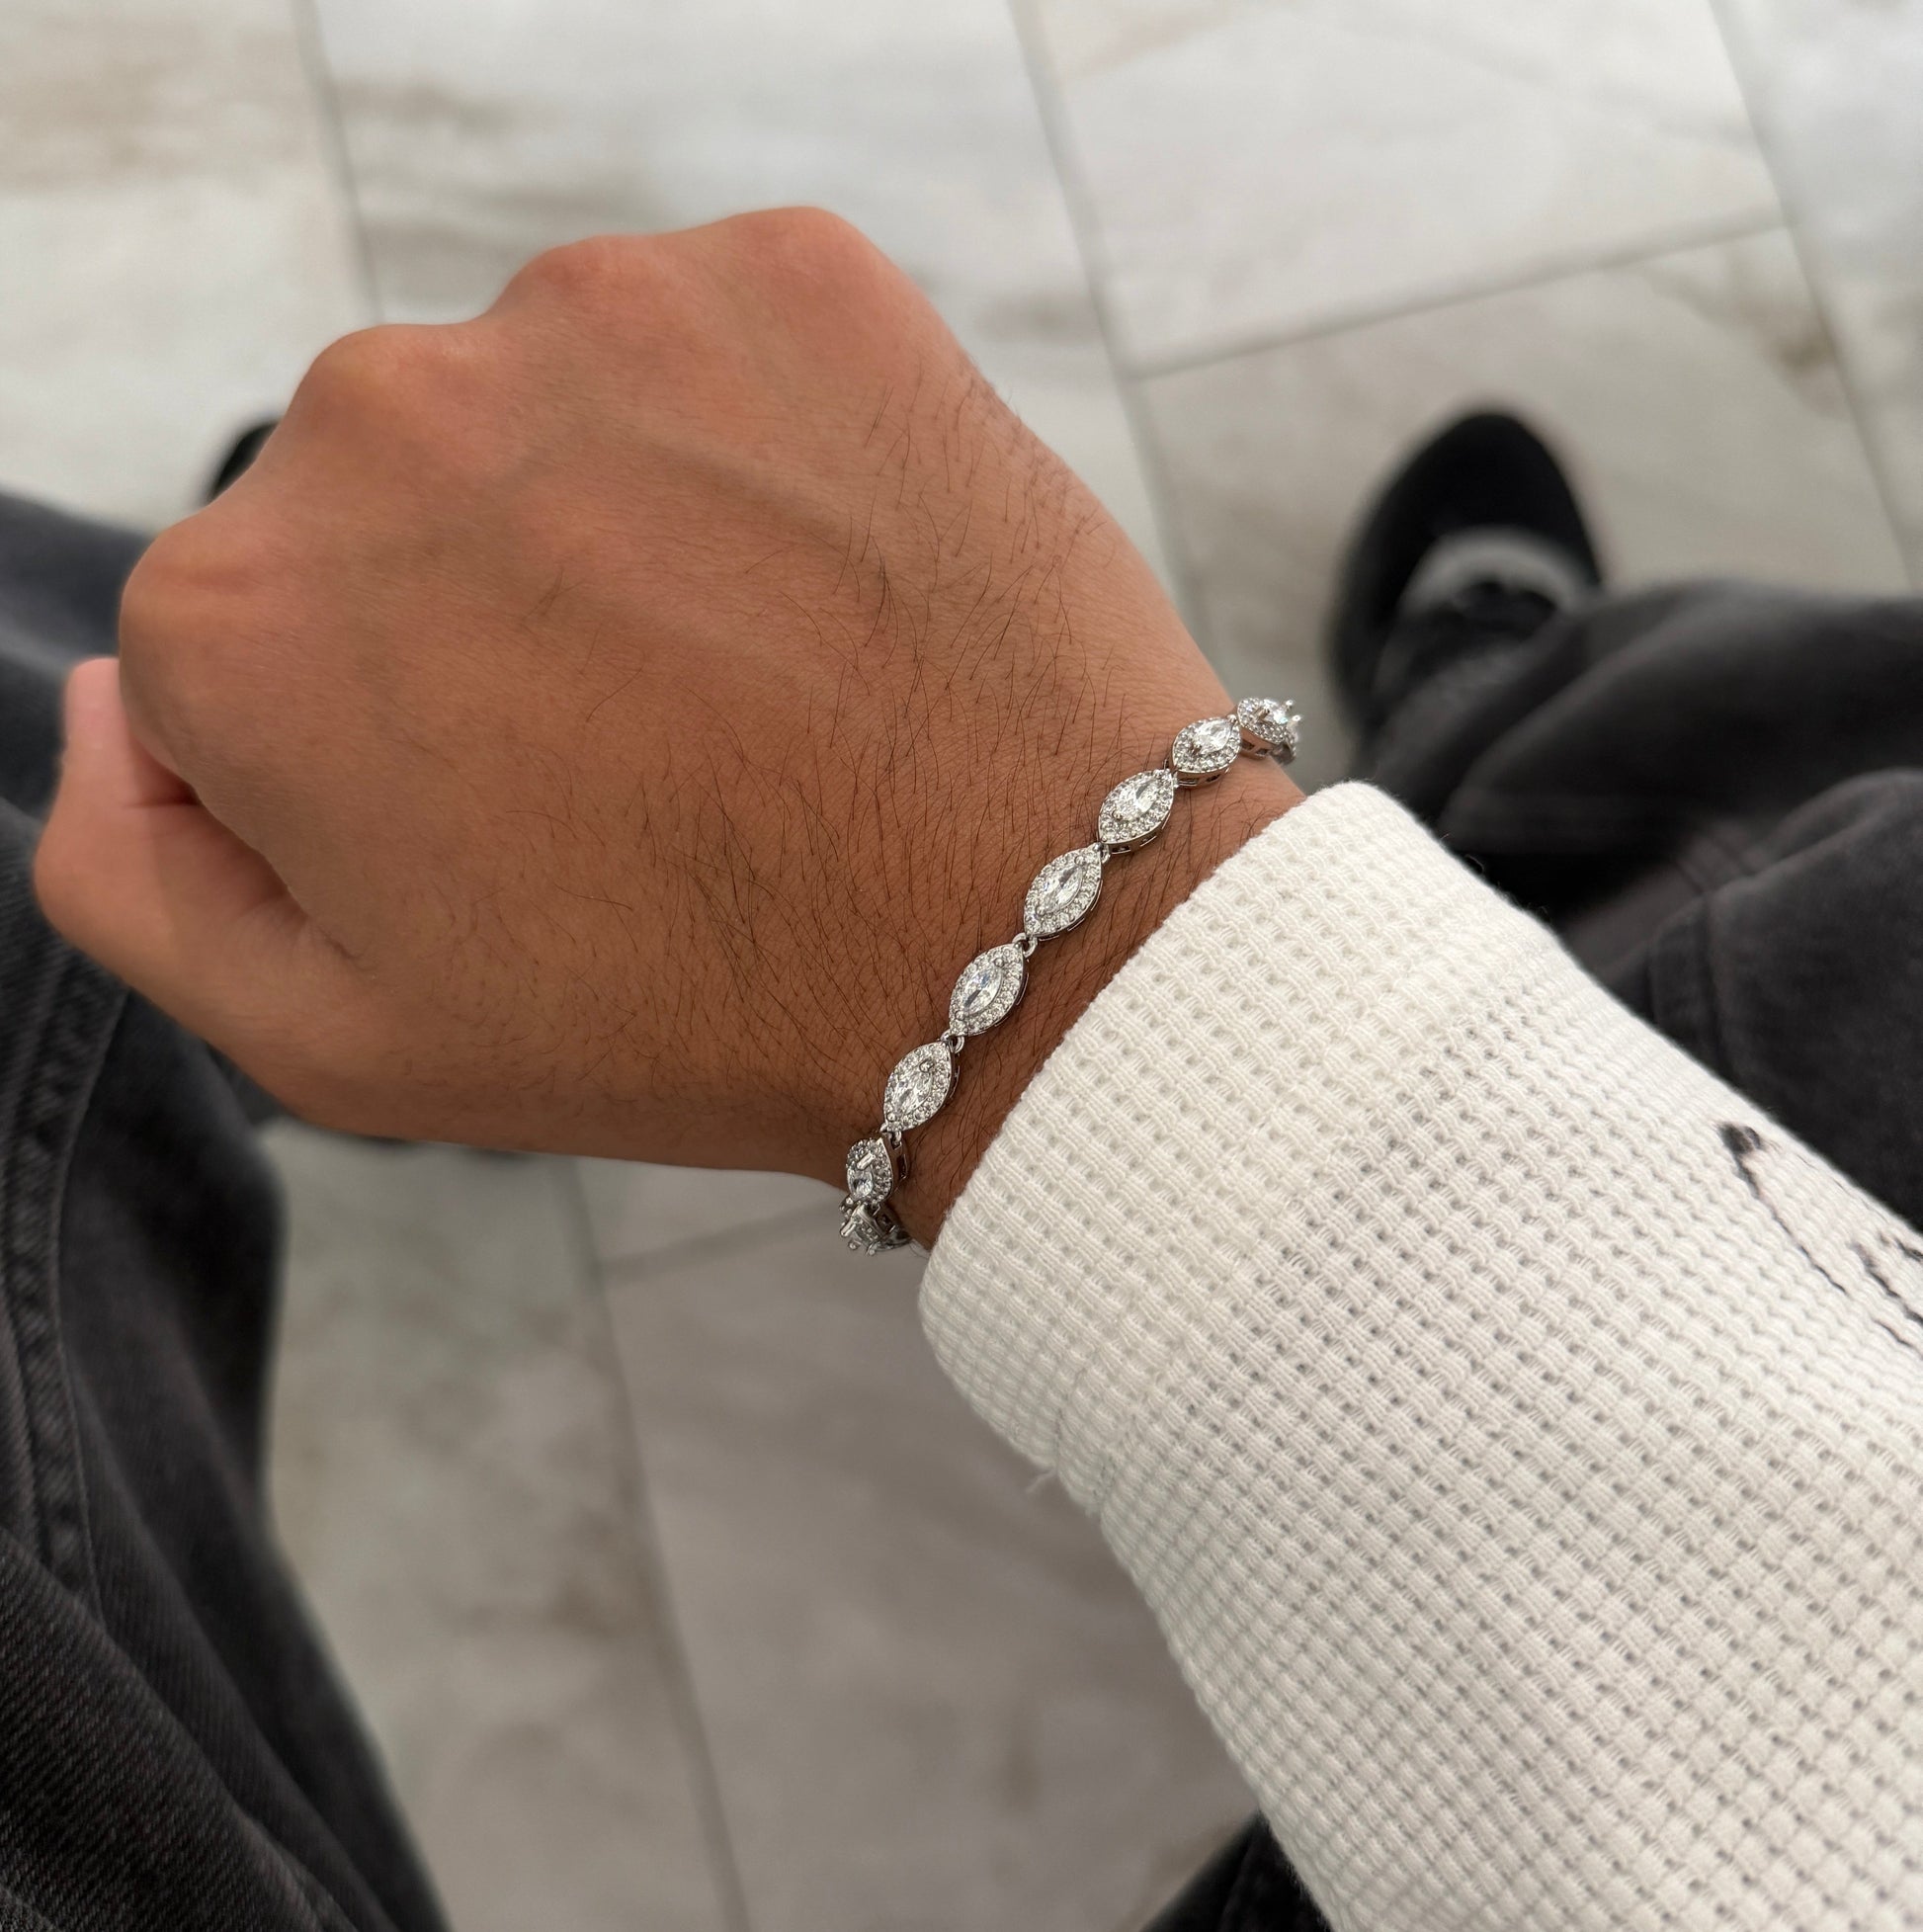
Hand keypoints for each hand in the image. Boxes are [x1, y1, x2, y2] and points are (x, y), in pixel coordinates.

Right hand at [36, 212, 1297, 1231]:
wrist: (1031, 937)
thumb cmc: (697, 1011)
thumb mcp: (348, 1041)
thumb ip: (133, 874)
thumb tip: (101, 705)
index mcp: (241, 616)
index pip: (254, 639)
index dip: (391, 743)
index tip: (521, 812)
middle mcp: (376, 418)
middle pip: (395, 503)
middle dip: (488, 612)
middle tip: (650, 750)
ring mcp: (593, 316)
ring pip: (556, 410)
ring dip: (626, 516)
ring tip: (752, 670)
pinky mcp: (784, 273)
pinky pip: (720, 347)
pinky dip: (762, 445)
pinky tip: (828, 578)